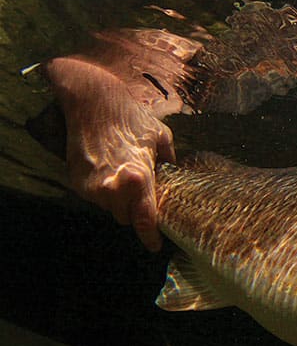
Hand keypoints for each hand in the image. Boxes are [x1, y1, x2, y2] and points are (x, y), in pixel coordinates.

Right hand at [46, 56, 177, 251]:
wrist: (91, 100)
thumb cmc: (129, 116)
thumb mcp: (160, 136)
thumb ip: (168, 160)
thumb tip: (173, 170)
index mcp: (137, 177)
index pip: (144, 218)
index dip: (150, 235)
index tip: (155, 245)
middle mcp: (112, 186)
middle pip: (125, 216)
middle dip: (133, 207)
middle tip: (140, 190)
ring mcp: (90, 185)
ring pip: (109, 207)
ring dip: (117, 198)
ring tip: (122, 173)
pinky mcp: (75, 181)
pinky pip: (93, 197)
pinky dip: (102, 190)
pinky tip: (107, 169)